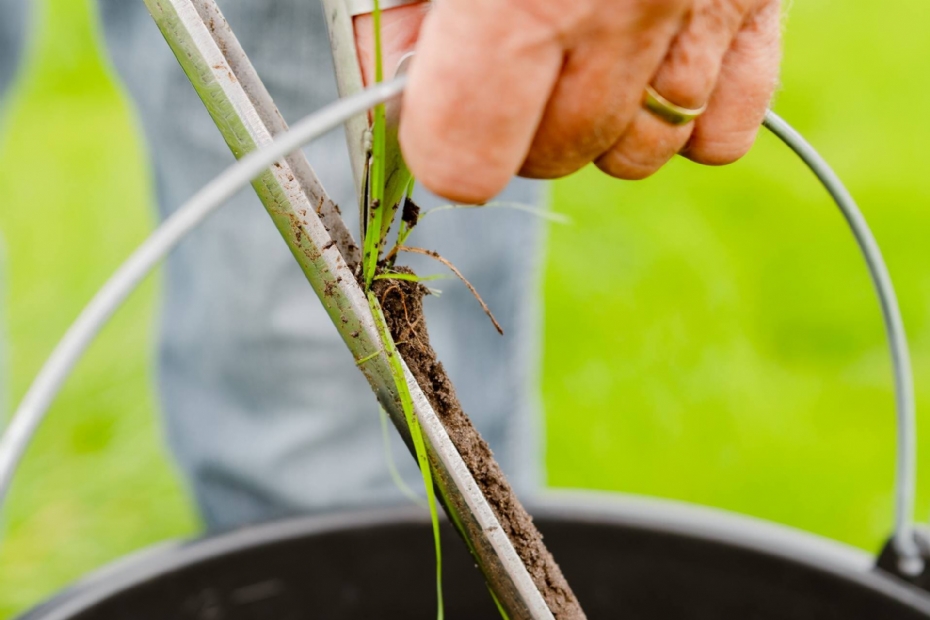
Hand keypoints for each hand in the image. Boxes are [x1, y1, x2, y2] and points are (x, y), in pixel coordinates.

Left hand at [354, 0, 781, 203]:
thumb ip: (392, 13)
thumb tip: (392, 97)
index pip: (465, 161)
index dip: (436, 145)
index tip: (429, 116)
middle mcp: (622, 12)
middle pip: (549, 160)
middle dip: (512, 126)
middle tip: (506, 51)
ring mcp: (704, 14)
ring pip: (637, 157)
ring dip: (596, 124)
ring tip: (582, 43)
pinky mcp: (763, 6)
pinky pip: (721, 133)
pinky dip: (684, 122)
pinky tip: (651, 63)